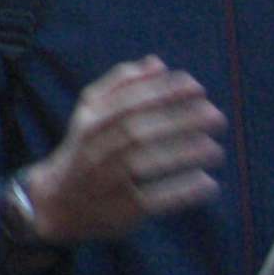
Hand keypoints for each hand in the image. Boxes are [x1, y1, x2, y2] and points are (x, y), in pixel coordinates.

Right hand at [21, 57, 224, 242]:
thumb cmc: (85, 150)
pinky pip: (151, 201)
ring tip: (216, 150)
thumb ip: (120, 86)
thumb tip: (157, 63)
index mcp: (90, 122)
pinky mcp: (119, 211)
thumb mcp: (91, 113)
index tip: (197, 88)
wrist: (56, 202)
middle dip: (178, 122)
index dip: (162, 92)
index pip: (126, 102)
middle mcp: (93, 150)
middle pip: (136, 131)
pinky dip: (179, 192)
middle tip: (216, 117)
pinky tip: (207, 184)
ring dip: (181, 156)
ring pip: (142, 164)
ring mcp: (104, 181)